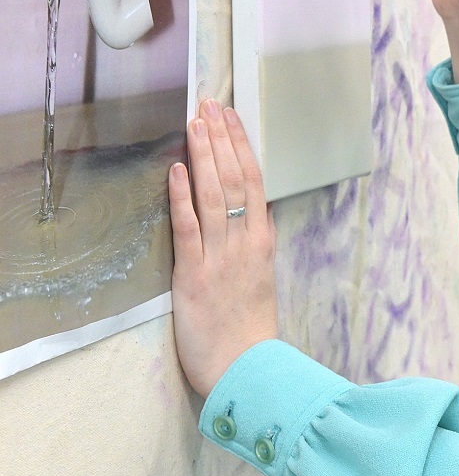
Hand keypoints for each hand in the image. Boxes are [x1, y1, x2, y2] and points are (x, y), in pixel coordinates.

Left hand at [168, 99, 279, 397]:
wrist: (247, 371)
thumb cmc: (251, 334)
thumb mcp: (260, 283)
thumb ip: (252, 249)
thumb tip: (246, 220)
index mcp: (262, 243)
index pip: (254, 182)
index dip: (241, 146)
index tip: (229, 117)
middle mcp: (245, 243)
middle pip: (236, 179)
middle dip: (222, 139)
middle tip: (210, 104)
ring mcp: (221, 257)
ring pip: (215, 195)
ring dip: (204, 156)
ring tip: (196, 123)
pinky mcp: (196, 276)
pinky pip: (190, 228)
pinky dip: (183, 197)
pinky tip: (178, 170)